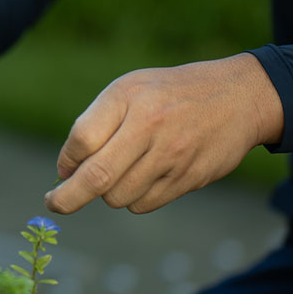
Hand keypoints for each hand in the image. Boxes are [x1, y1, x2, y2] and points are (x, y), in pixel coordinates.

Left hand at [44, 53, 282, 214]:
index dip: (66, 161)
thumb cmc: (169, 93)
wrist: (239, 97)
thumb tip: (66, 171)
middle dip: (68, 198)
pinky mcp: (189, 179)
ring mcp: (172, 157)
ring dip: (108, 193)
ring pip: (118, 197)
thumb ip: (94, 124)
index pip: (83, 141)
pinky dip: (134, 198)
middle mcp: (151, 128)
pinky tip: (144, 177)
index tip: (62, 172)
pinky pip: (144, 204)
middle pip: (96, 178)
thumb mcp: (129, 89)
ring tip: (121, 172)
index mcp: (130, 99)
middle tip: (53, 203)